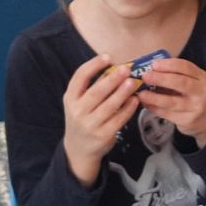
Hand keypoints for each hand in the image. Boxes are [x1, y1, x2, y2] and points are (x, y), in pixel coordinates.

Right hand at [63, 55, 141, 184]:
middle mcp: (78, 111)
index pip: (79, 77)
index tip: (107, 57)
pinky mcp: (104, 135)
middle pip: (96, 92)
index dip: (93, 65)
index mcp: (70, 98)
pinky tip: (135, 100)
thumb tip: (114, 68)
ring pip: (109, 106)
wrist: (78, 148)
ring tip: (133, 82)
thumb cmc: (82, 118)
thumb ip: (91, 87)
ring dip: (122, 93)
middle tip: (126, 69)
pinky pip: (119, 119)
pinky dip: (128, 108)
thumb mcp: (78, 102)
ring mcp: (90, 125)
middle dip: (112, 79)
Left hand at [136, 58, 205, 144]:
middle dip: (160, 79)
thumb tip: (150, 70)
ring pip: (171, 101)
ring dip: (154, 97)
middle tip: (145, 77)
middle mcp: (201, 92)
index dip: (169, 64)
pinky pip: (167, 114)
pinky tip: (146, 104)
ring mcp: (195, 107)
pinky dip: (154, 108)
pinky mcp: (188, 120)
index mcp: (201, 77)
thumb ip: (176, 75)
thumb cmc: (195, 95)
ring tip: (141, 94)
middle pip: (180, 83)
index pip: (186, 67)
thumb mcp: (193, 81)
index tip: (154, 64)